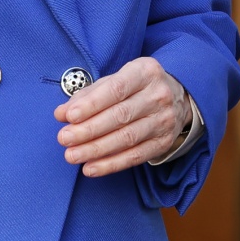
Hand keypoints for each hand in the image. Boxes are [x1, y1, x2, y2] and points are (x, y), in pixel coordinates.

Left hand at [54, 56, 191, 176]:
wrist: (178, 98)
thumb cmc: (137, 87)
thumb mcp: (115, 80)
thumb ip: (87, 95)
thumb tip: (61, 113)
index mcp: (145, 72)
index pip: (117, 88)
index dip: (92, 104)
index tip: (69, 116)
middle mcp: (158, 95)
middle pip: (121, 115)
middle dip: (89, 130)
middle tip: (64, 138)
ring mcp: (164, 120)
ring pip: (127, 138)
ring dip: (96, 149)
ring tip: (71, 155)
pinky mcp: (163, 142)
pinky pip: (135, 156)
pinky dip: (110, 164)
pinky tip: (90, 168)